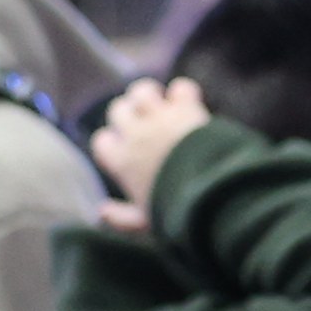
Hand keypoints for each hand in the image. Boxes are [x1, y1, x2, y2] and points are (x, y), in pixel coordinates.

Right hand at [93, 76, 214, 213]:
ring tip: (163, 103)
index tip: (126, 147)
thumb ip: (121, 218)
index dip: (112, 141)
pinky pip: (180, 89)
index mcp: (120, 162)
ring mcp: (158, 118)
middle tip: (146, 120)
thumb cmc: (175, 210)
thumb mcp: (145, 222)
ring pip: (141, 91)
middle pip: (118, 110)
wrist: (210, 191)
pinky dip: (184, 92)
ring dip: (150, 93)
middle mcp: (134, 135)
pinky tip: (190, 101)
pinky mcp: (186, 109)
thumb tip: (101, 212)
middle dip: (129, 112)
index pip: (102, 141)